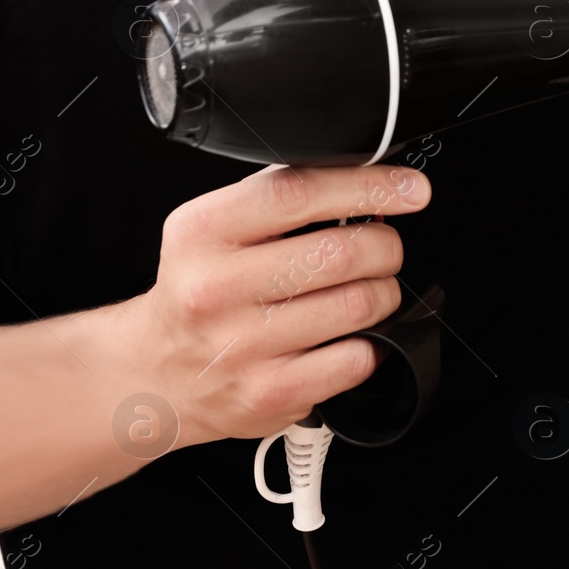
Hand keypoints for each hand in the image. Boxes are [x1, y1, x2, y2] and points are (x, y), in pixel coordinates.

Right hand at [115, 163, 431, 445]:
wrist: (156, 374)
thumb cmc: (201, 291)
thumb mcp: (213, 229)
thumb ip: (278, 198)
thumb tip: (364, 174)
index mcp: (202, 232)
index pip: (298, 194)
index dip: (369, 187)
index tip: (412, 189)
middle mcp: (214, 289)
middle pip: (341, 253)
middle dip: (385, 247)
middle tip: (384, 250)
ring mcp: (240, 347)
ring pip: (358, 305)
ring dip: (383, 294)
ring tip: (367, 292)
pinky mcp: (268, 394)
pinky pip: (357, 359)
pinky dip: (371, 344)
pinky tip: (349, 337)